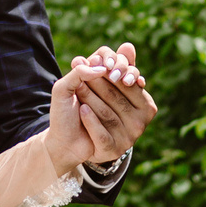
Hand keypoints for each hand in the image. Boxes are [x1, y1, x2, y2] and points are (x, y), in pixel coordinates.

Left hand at [46, 42, 156, 170]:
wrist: (64, 140)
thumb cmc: (77, 108)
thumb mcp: (81, 84)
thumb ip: (95, 66)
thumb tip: (103, 57)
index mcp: (141, 103)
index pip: (128, 81)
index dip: (110, 70)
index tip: (93, 60)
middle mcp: (139, 120)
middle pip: (116, 97)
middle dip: (96, 84)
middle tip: (81, 76)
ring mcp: (128, 136)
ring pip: (108, 114)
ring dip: (90, 100)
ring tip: (77, 92)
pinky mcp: (115, 149)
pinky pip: (103, 134)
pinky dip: (90, 121)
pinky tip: (82, 111)